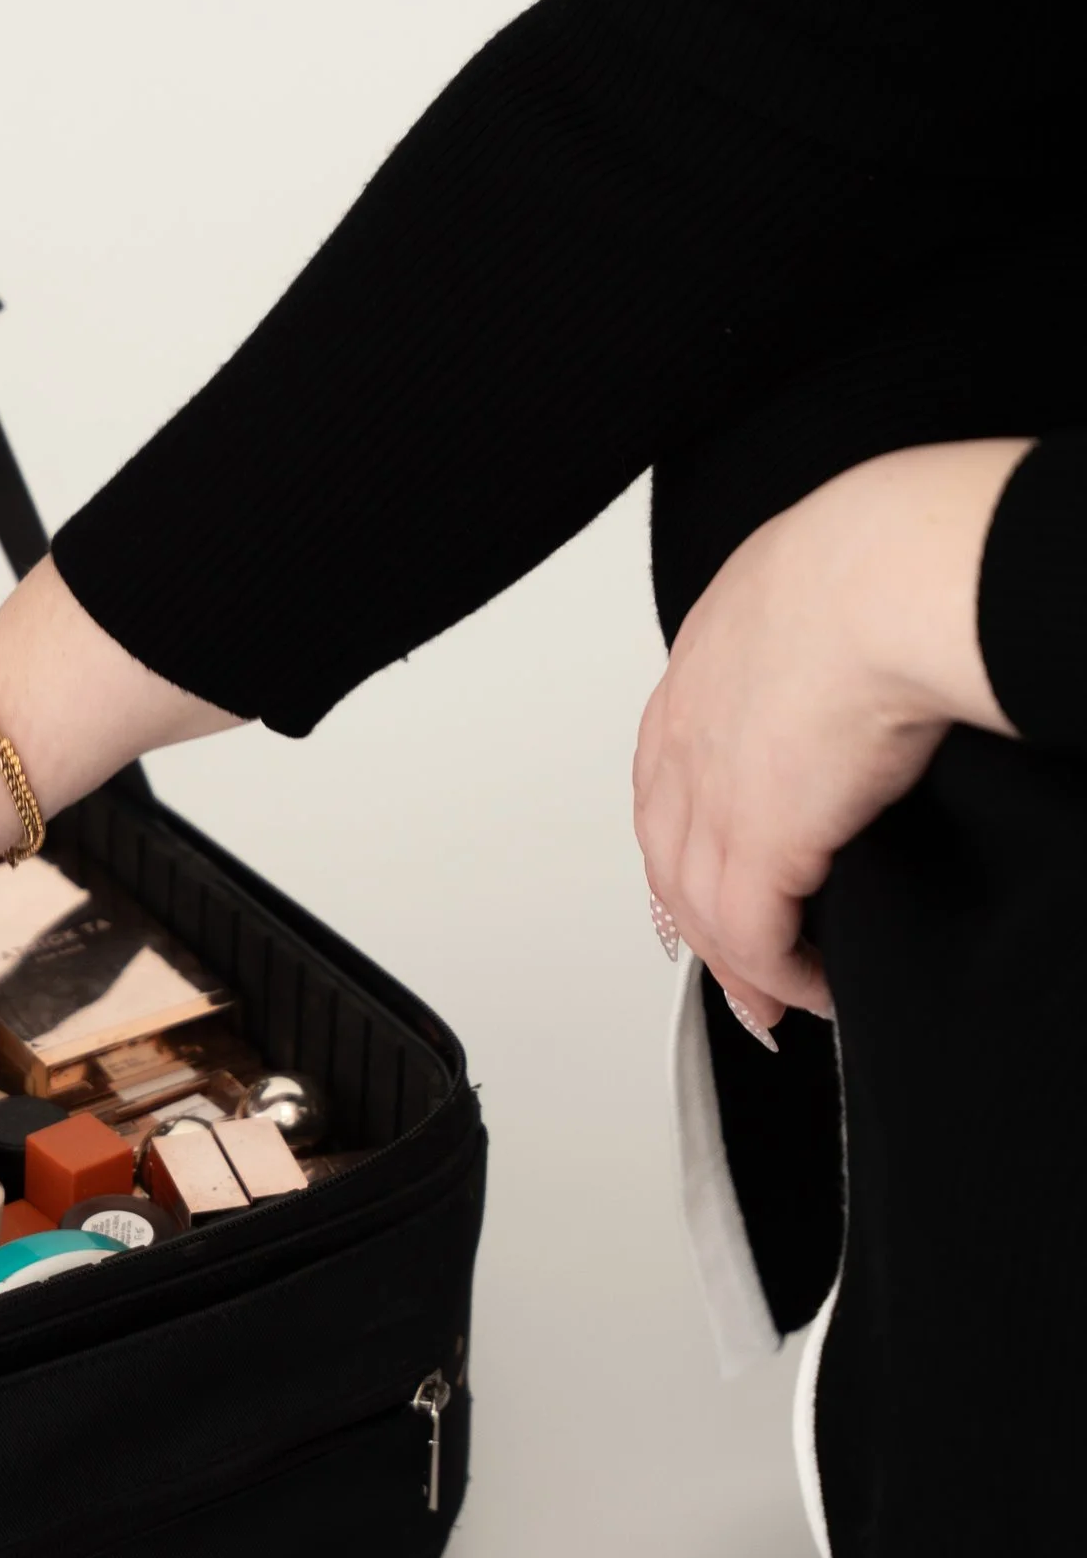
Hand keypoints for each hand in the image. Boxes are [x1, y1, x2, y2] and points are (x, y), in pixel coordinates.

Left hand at [633, 438, 1028, 1039]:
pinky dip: (778, 973)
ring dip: (737, 963)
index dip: (688, 837)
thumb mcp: (819, 584)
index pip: (668, 777)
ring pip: (699, 906)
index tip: (710, 874)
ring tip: (774, 997)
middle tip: (734, 965)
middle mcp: (687, 736)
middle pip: (669, 853)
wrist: (890, 576)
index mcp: (698, 668)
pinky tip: (810, 989)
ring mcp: (713, 793)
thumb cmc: (880, 560)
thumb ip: (814, 632)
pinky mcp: (759, 842)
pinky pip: (752, 937)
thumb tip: (861, 651)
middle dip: (698, 919)